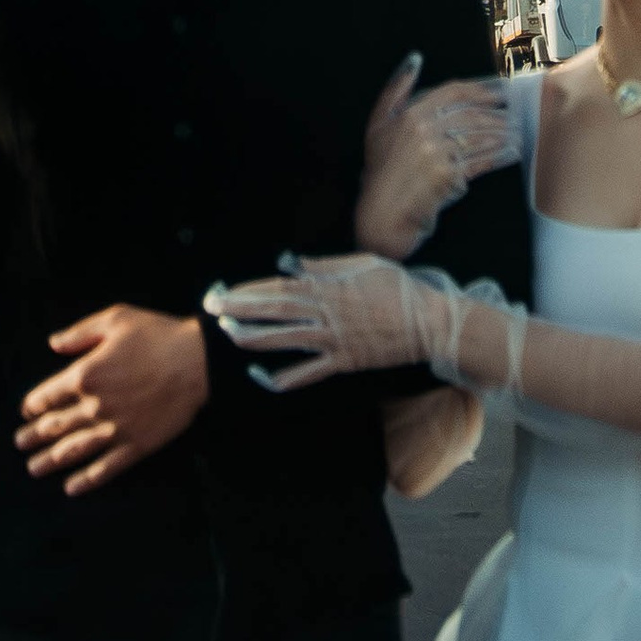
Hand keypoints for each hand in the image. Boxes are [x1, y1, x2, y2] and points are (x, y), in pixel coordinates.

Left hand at [16, 303, 208, 494]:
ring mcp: (115, 429)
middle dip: (34, 436)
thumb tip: (53, 343)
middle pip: (55, 426)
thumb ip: (80, 333)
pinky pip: (106, 469)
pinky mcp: (136, 446)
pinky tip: (72, 488)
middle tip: (20, 445)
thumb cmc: (158, 335)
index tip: (26, 412)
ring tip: (34, 468)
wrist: (198, 362)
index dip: (33, 405)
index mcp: (85, 374)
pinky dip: (87, 480)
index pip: (48, 395)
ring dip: (51, 461)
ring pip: (74, 451)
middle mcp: (94, 406)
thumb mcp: (115, 319)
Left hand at [207, 252, 448, 387]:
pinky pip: (307, 373)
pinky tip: (260, 378)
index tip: (225, 290)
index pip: (279, 288)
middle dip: (240, 309)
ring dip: (252, 338)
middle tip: (212, 309)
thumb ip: (325, 265)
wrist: (428, 323)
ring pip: (284, 341)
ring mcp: (333, 340)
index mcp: (329, 288)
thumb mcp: (363, 263)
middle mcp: (326, 314)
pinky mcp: (342, 362)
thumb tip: (290, 263)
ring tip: (229, 334)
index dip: (249, 290)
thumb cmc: (398, 288)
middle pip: (274, 311)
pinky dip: (283, 377)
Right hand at [355, 55, 517, 258]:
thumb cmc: (379, 171)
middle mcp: (423, 129)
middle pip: (470, 114)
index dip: (479, 90)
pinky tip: (508, 154)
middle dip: (495, 114)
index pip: (453, 91)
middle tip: (514, 116)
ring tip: (516, 134)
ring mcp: (435, 153)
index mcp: (409, 113)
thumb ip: (395, 89)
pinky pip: (478, 161)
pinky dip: (496, 156)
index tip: (498, 93)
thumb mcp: (378, 125)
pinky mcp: (446, 176)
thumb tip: (415, 59)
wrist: (380, 215)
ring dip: (501, 134)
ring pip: (477, 136)